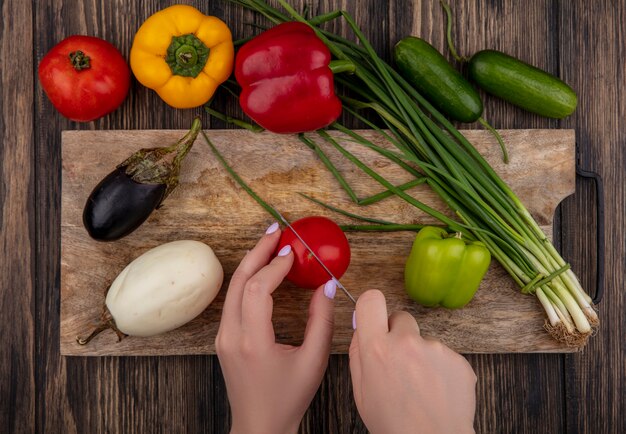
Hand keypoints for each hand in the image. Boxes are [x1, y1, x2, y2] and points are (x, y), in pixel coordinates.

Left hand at [216, 222, 335, 433]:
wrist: (260, 426)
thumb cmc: (288, 398)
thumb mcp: (314, 361)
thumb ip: (321, 321)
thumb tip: (326, 286)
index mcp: (253, 342)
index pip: (257, 290)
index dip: (275, 266)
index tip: (293, 252)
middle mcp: (231, 336)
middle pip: (239, 281)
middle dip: (258, 251)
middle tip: (276, 230)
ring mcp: (223, 336)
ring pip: (233, 287)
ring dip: (252, 262)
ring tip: (270, 243)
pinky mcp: (224, 338)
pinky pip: (234, 299)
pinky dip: (248, 279)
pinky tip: (263, 270)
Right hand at [350, 290, 476, 433]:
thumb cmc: (394, 426)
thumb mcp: (360, 392)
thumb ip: (358, 354)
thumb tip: (360, 329)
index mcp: (377, 349)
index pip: (371, 300)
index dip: (371, 306)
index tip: (373, 315)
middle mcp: (406, 342)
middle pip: (400, 317)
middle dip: (398, 334)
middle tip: (399, 362)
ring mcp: (436, 349)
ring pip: (424, 340)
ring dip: (421, 356)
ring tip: (421, 388)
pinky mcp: (458, 360)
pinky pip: (445, 356)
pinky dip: (441, 370)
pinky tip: (436, 393)